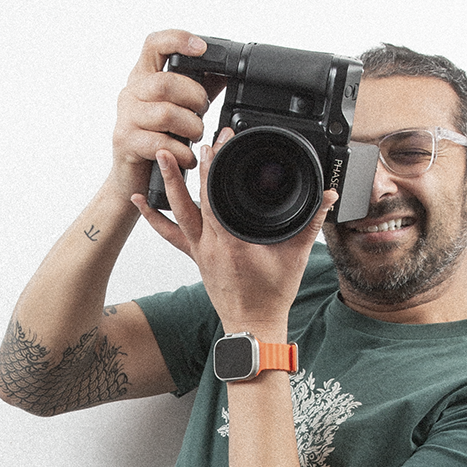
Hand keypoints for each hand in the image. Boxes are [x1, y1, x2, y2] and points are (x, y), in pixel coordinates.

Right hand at [110, 29, 222, 199]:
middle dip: (194, 98)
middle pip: (165, 83)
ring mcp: (125, 117)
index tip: (202, 48)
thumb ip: (197, 88)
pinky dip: (182, 153)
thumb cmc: (158, 138)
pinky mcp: (125, 141)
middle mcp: (130, 92)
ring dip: (191, 127)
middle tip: (202, 112)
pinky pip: (160, 143)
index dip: (178, 40)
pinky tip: (187, 157)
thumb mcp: (178, 108)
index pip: (154, 44)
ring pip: (166, 114)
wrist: (132, 176)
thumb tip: (225, 71)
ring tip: (195, 136)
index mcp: (143, 77)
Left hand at [131, 132, 336, 334]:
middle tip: (188, 141)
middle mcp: (211, 246)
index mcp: (233, 242)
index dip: (218, 167)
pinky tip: (139, 200)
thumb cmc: (272, 296)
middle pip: (195, 199)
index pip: (219, 196)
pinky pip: (169, 235)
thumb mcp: (296, 256)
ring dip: (168, 184)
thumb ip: (312, 222)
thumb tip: (327, 197)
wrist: (253, 325)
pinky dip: (154, 217)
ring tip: (160, 157)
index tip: (220, 142)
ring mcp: (199, 251)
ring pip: (177, 213)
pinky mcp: (194, 257)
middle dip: (194, 167)